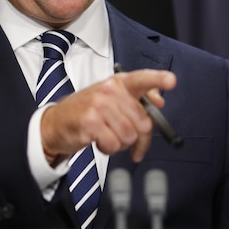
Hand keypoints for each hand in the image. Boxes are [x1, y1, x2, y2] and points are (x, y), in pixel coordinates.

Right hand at [40, 69, 175, 162]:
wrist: (56, 123)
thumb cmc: (88, 112)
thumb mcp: (112, 100)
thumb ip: (138, 99)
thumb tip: (160, 101)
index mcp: (119, 83)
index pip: (142, 79)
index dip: (158, 79)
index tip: (171, 81)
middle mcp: (109, 90)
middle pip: (143, 121)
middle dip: (139, 138)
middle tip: (130, 142)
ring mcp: (98, 105)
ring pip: (129, 135)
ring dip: (121, 144)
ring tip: (108, 137)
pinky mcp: (89, 122)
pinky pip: (113, 144)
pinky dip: (109, 149)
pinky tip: (99, 142)